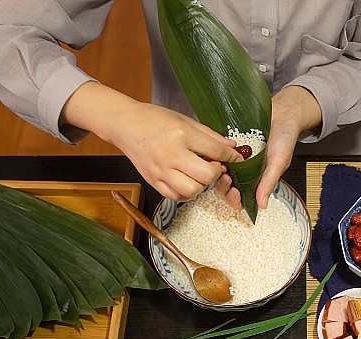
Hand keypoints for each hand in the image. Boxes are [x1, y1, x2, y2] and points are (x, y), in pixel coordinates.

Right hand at [61, 82, 242, 201]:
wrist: (125, 125)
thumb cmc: (154, 120)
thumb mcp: (185, 120)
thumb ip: (210, 136)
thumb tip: (231, 147)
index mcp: (180, 134)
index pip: (215, 151)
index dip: (231, 157)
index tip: (236, 159)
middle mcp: (170, 154)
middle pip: (206, 175)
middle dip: (216, 173)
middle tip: (214, 165)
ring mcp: (160, 170)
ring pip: (193, 190)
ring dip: (202, 184)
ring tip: (198, 173)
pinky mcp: (153, 181)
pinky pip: (177, 196)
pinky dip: (187, 192)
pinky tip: (187, 180)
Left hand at [215, 86, 321, 210]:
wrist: (282, 114)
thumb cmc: (285, 139)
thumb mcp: (279, 162)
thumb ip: (269, 183)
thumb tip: (262, 205)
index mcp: (255, 182)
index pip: (240, 199)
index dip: (234, 200)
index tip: (235, 192)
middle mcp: (243, 173)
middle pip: (225, 188)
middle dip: (223, 187)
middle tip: (226, 177)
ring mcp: (234, 160)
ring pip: (219, 172)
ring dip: (217, 171)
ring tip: (221, 164)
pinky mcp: (228, 147)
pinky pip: (217, 154)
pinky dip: (216, 155)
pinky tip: (218, 152)